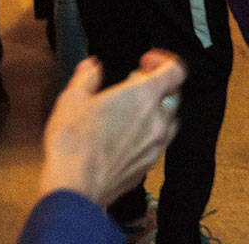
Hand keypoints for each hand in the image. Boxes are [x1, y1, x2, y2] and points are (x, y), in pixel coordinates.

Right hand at [38, 51, 186, 205]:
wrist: (75, 187)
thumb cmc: (73, 142)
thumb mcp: (73, 99)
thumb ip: (87, 78)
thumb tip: (91, 67)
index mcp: (144, 96)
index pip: (175, 70)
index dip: (164, 61)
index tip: (146, 62)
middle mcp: (157, 119)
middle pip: (174, 94)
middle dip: (158, 85)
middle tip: (135, 85)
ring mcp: (156, 145)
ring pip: (170, 120)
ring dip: (158, 110)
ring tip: (134, 111)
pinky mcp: (149, 165)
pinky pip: (160, 143)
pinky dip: (151, 134)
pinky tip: (129, 136)